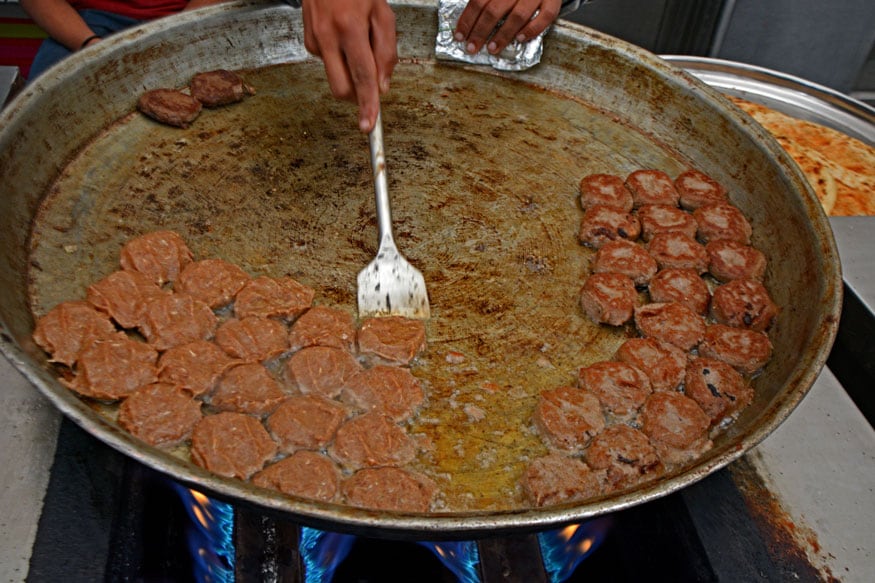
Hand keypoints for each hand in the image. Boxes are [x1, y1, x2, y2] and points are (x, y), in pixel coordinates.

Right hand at [301, 0, 397, 132]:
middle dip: (357, 95)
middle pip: (342, 87)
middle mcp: (328, 36)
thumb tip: (382, 87)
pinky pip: (327, 62)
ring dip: (349, 71)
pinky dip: (339, 57)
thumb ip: (386, 52)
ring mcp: (314, 39)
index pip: (362, 77)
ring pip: (335, 76)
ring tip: (357, 43)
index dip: (367, 104)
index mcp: (350, 27)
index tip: (368, 125)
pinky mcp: (308, 41)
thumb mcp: (383, 13)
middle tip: (370, 82)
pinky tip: (343, 36)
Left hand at [454, 0, 561, 55]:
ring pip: (517, 16)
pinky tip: (520, 39)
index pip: (479, 1)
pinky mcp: (553, 1)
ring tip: (492, 48)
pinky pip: (545, 17)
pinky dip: (532, 29)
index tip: (460, 36)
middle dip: (480, 31)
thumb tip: (469, 19)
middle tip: (472, 48)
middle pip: (494, 10)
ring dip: (503, 34)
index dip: (467, 20)